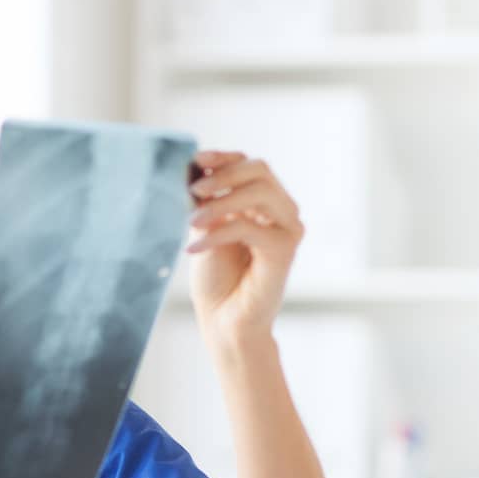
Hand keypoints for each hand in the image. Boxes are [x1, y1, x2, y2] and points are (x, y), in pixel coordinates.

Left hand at [185, 151, 304, 346]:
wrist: (223, 319)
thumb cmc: (214, 277)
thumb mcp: (203, 229)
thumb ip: (204, 201)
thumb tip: (193, 168)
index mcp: (261, 202)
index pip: (249, 165)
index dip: (224, 158)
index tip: (196, 160)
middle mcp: (280, 211)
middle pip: (260, 170)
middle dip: (224, 174)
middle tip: (194, 190)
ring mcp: (287, 228)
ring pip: (260, 193)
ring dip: (221, 202)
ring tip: (191, 221)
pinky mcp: (285, 250)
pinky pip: (250, 227)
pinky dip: (218, 233)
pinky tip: (193, 249)